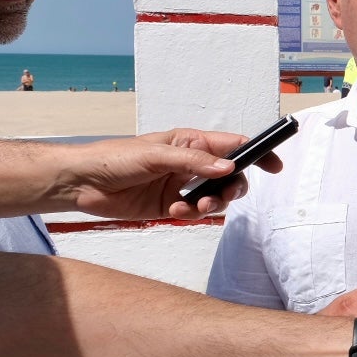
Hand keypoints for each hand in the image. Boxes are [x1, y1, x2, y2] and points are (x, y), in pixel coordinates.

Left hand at [57, 129, 284, 220]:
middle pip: (231, 176)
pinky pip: (194, 212)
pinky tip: (173, 211)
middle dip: (232, 189)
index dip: (257, 154)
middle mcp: (191, 163)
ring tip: (192, 208)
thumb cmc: (114, 158)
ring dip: (211, 205)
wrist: (82, 184)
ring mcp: (182, 185)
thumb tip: (228, 168)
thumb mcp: (156, 154)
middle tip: (219, 197)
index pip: (233, 146)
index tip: (274, 166)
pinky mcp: (171, 205)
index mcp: (191, 142)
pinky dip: (189, 214)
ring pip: (215, 197)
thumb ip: (194, 162)